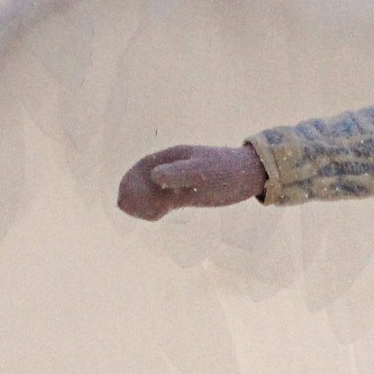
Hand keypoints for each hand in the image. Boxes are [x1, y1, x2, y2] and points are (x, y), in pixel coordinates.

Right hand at [117, 144, 264, 219]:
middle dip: (133, 191)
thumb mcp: (202, 170)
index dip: (131, 178)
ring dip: (143, 201)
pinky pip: (167, 200)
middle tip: (124, 206)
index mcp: (174, 157)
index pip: (145, 166)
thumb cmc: (227, 170)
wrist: (249, 175)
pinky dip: (157, 208)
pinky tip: (152, 217)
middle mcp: (174, 168)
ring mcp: (181, 181)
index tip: (124, 193)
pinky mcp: (189, 193)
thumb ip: (179, 173)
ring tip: (133, 212)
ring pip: (154, 191)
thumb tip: (154, 176)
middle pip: (145, 178)